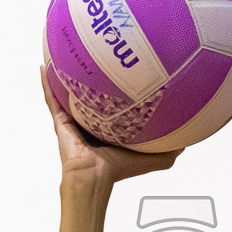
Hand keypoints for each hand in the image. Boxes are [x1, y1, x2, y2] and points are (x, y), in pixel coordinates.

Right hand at [42, 67, 180, 191]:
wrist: (95, 177)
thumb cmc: (118, 171)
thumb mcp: (150, 158)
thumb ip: (168, 151)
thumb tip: (187, 143)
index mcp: (106, 129)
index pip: (109, 106)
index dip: (113, 91)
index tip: (120, 72)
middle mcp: (88, 122)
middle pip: (88, 96)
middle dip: (88, 78)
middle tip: (91, 56)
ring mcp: (72, 120)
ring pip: (67, 93)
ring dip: (63, 76)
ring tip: (62, 54)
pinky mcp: (61, 120)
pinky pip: (52, 97)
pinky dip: (47, 83)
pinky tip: (44, 66)